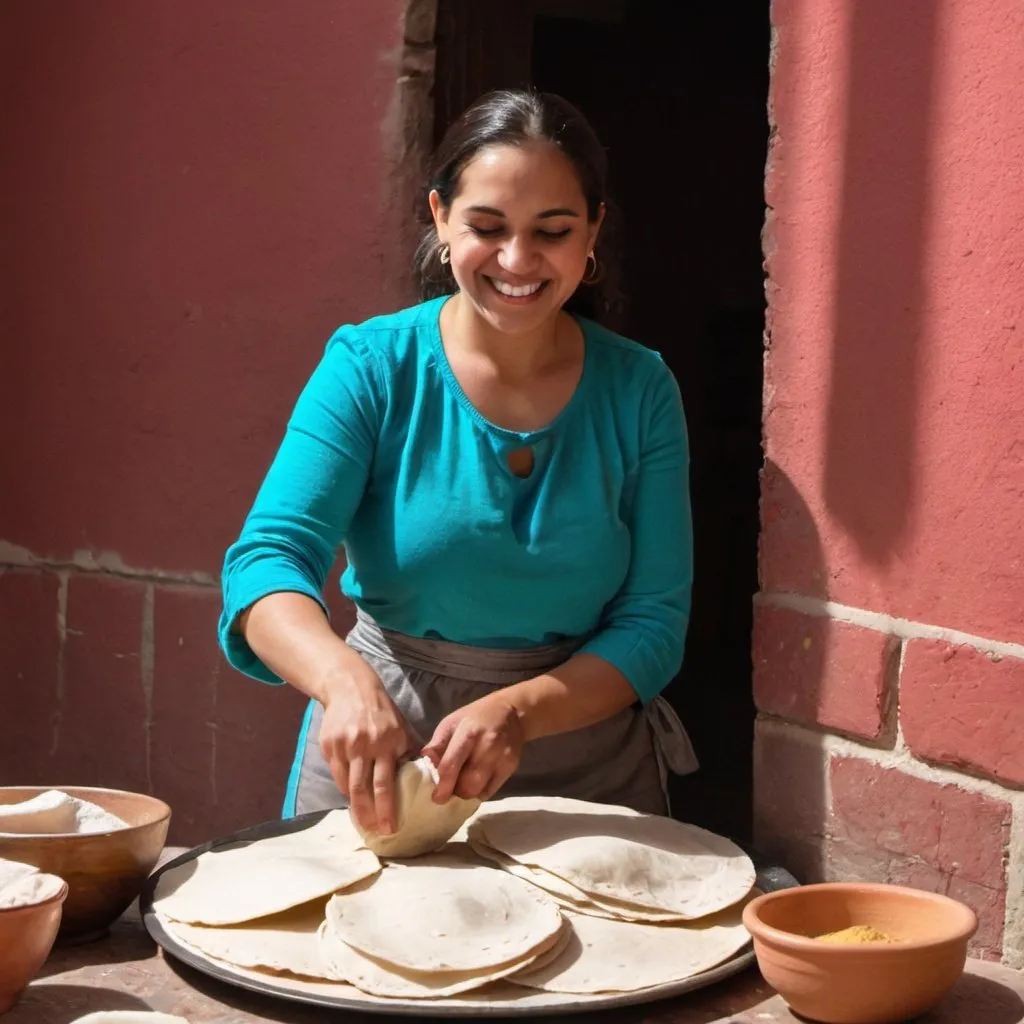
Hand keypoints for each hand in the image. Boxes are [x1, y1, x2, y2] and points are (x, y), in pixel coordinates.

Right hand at [319, 673, 415, 835]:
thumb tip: (426, 778)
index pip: (385, 783)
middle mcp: (364, 744)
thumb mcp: (402, 728)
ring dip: (355, 806)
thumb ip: (409, 752)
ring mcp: (344, 745)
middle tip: (374, 832)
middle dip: (368, 815)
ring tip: (362, 820)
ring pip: (347, 785)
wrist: (351, 688)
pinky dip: (344, 788)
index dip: (387, 809)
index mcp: (387, 742)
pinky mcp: (329, 745)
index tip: (390, 828)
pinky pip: (337, 774)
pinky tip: (351, 797)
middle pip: (363, 789)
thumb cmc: (382, 712)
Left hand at [421, 696, 524, 803]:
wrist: (511, 712)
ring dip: (467, 793)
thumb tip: (425, 766)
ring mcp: (502, 758)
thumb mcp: (451, 723)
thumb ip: (437, 746)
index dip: (442, 786)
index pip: (452, 766)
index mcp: (468, 733)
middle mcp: (487, 746)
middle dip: (455, 791)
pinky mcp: (511, 767)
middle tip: (450, 788)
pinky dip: (479, 791)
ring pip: (479, 791)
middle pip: (468, 784)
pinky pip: (490, 791)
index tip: (436, 798)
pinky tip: (476, 781)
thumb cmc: (475, 717)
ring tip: (462, 784)